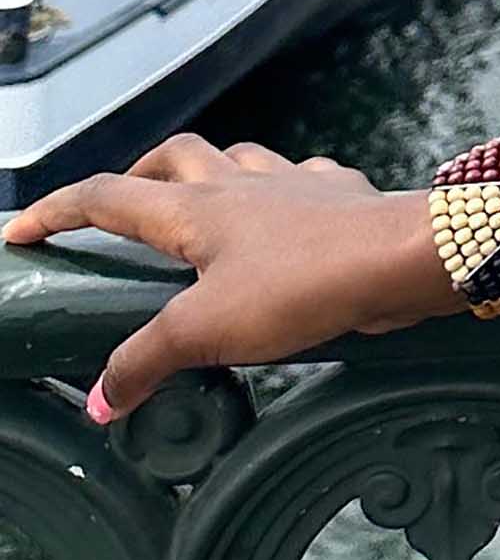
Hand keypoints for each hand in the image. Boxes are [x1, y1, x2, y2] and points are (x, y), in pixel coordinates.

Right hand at [3, 136, 456, 418]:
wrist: (402, 256)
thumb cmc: (304, 283)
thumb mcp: (206, 331)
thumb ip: (147, 361)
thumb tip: (100, 400)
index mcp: (195, 210)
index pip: (106, 197)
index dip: (57, 211)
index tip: (21, 228)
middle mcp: (240, 184)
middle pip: (174, 158)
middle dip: (136, 176)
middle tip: (119, 209)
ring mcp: (295, 183)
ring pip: (237, 159)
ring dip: (210, 176)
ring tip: (198, 209)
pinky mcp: (340, 195)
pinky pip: (303, 179)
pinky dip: (283, 191)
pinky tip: (288, 214)